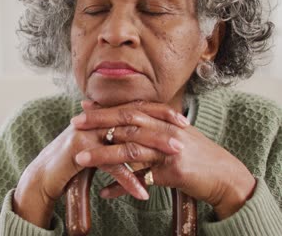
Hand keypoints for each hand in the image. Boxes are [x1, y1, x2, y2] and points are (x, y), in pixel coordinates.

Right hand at [13, 101, 186, 228]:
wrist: (45, 173)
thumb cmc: (73, 159)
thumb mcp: (97, 141)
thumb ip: (114, 133)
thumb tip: (140, 130)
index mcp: (102, 115)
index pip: (135, 107)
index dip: (160, 112)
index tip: (182, 120)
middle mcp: (95, 120)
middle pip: (134, 120)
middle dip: (161, 130)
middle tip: (184, 139)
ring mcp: (87, 134)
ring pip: (126, 141)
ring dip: (152, 152)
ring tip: (173, 161)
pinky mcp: (81, 152)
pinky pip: (111, 166)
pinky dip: (128, 180)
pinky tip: (143, 192)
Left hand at [72, 100, 256, 219]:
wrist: (225, 176)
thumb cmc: (197, 156)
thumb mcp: (175, 137)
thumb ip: (153, 130)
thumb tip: (128, 129)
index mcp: (165, 120)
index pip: (131, 109)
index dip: (107, 108)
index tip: (84, 107)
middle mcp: (166, 130)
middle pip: (127, 122)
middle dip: (98, 122)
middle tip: (75, 124)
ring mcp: (170, 149)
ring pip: (130, 149)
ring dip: (103, 154)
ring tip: (80, 158)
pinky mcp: (173, 170)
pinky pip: (141, 179)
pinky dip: (122, 187)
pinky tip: (105, 193)